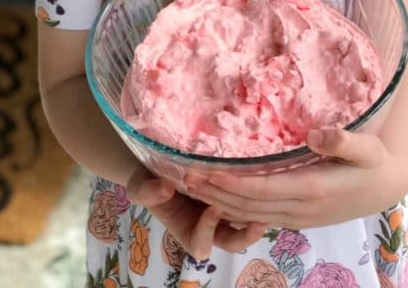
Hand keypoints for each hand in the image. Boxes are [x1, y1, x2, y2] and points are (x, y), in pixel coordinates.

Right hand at [126, 164, 266, 259]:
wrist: (155, 164)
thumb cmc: (147, 181)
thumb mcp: (140, 187)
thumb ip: (147, 192)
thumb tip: (165, 188)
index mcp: (186, 231)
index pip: (200, 244)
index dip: (207, 231)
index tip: (212, 209)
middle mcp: (208, 227)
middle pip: (232, 242)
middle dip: (246, 235)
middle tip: (257, 221)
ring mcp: (222, 212)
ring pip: (244, 224)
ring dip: (256, 216)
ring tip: (267, 201)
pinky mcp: (230, 194)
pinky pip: (247, 202)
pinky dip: (255, 197)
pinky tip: (265, 182)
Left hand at [184, 128, 389, 228]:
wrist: (385, 185)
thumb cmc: (374, 161)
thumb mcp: (368, 147)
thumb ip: (344, 140)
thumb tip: (316, 135)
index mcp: (313, 189)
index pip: (263, 189)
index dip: (233, 183)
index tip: (206, 171)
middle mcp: (301, 209)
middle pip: (249, 206)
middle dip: (215, 193)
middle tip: (184, 177)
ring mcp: (298, 217)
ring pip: (250, 214)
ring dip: (220, 203)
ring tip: (193, 187)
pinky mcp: (297, 218)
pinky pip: (259, 216)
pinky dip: (235, 209)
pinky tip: (218, 198)